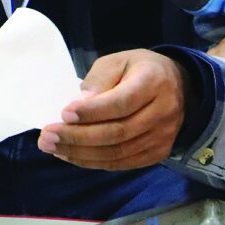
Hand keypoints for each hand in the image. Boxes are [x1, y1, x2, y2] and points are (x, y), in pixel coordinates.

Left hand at [37, 50, 188, 169]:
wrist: (177, 86)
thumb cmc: (139, 70)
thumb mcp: (118, 61)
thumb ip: (99, 80)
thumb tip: (79, 105)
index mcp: (153, 82)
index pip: (122, 102)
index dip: (92, 112)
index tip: (63, 114)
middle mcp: (163, 111)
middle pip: (118, 132)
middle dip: (78, 137)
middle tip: (47, 137)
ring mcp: (163, 136)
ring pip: (118, 153)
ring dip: (81, 153)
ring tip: (53, 148)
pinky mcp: (158, 153)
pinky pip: (122, 163)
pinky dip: (94, 162)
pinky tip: (72, 155)